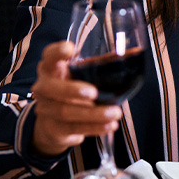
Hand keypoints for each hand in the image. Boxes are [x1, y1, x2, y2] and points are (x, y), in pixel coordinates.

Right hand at [30, 41, 120, 157]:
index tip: (71, 49)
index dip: (57, 52)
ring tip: (116, 113)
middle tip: (94, 92)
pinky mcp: (54, 129)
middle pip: (51, 88)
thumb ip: (100, 66)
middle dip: (72, 90)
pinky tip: (110, 125)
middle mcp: (43, 88)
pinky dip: (94, 127)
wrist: (52, 123)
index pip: (48, 57)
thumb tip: (134, 54)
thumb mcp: (82, 76)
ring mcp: (46, 110)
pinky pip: (74, 129)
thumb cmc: (72, 90)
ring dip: (93, 114)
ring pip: (65, 112)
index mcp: (51, 69)